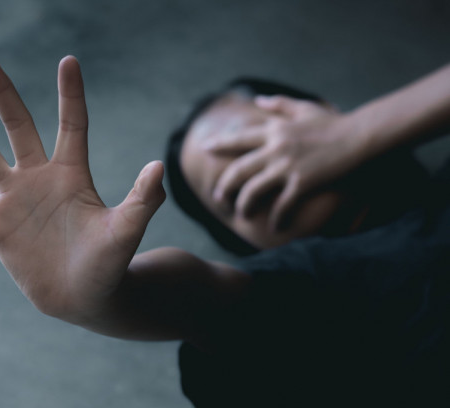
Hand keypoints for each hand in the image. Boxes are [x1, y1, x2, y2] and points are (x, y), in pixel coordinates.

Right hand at [0, 56, 164, 324]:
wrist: (84, 299)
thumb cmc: (109, 265)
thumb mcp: (126, 231)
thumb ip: (142, 201)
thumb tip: (160, 166)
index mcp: (73, 174)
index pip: (72, 124)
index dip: (71, 93)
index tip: (69, 61)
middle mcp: (41, 178)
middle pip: (18, 126)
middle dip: (4, 94)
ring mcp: (15, 200)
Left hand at [208, 95, 359, 230]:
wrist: (361, 136)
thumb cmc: (334, 123)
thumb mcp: (304, 107)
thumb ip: (279, 105)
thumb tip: (258, 100)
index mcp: (274, 130)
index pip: (238, 139)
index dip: (219, 144)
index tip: (204, 149)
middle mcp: (274, 148)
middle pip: (237, 171)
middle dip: (224, 187)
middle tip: (218, 198)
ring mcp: (287, 166)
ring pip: (252, 191)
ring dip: (244, 205)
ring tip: (242, 214)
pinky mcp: (302, 183)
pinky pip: (281, 206)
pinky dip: (276, 219)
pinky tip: (275, 228)